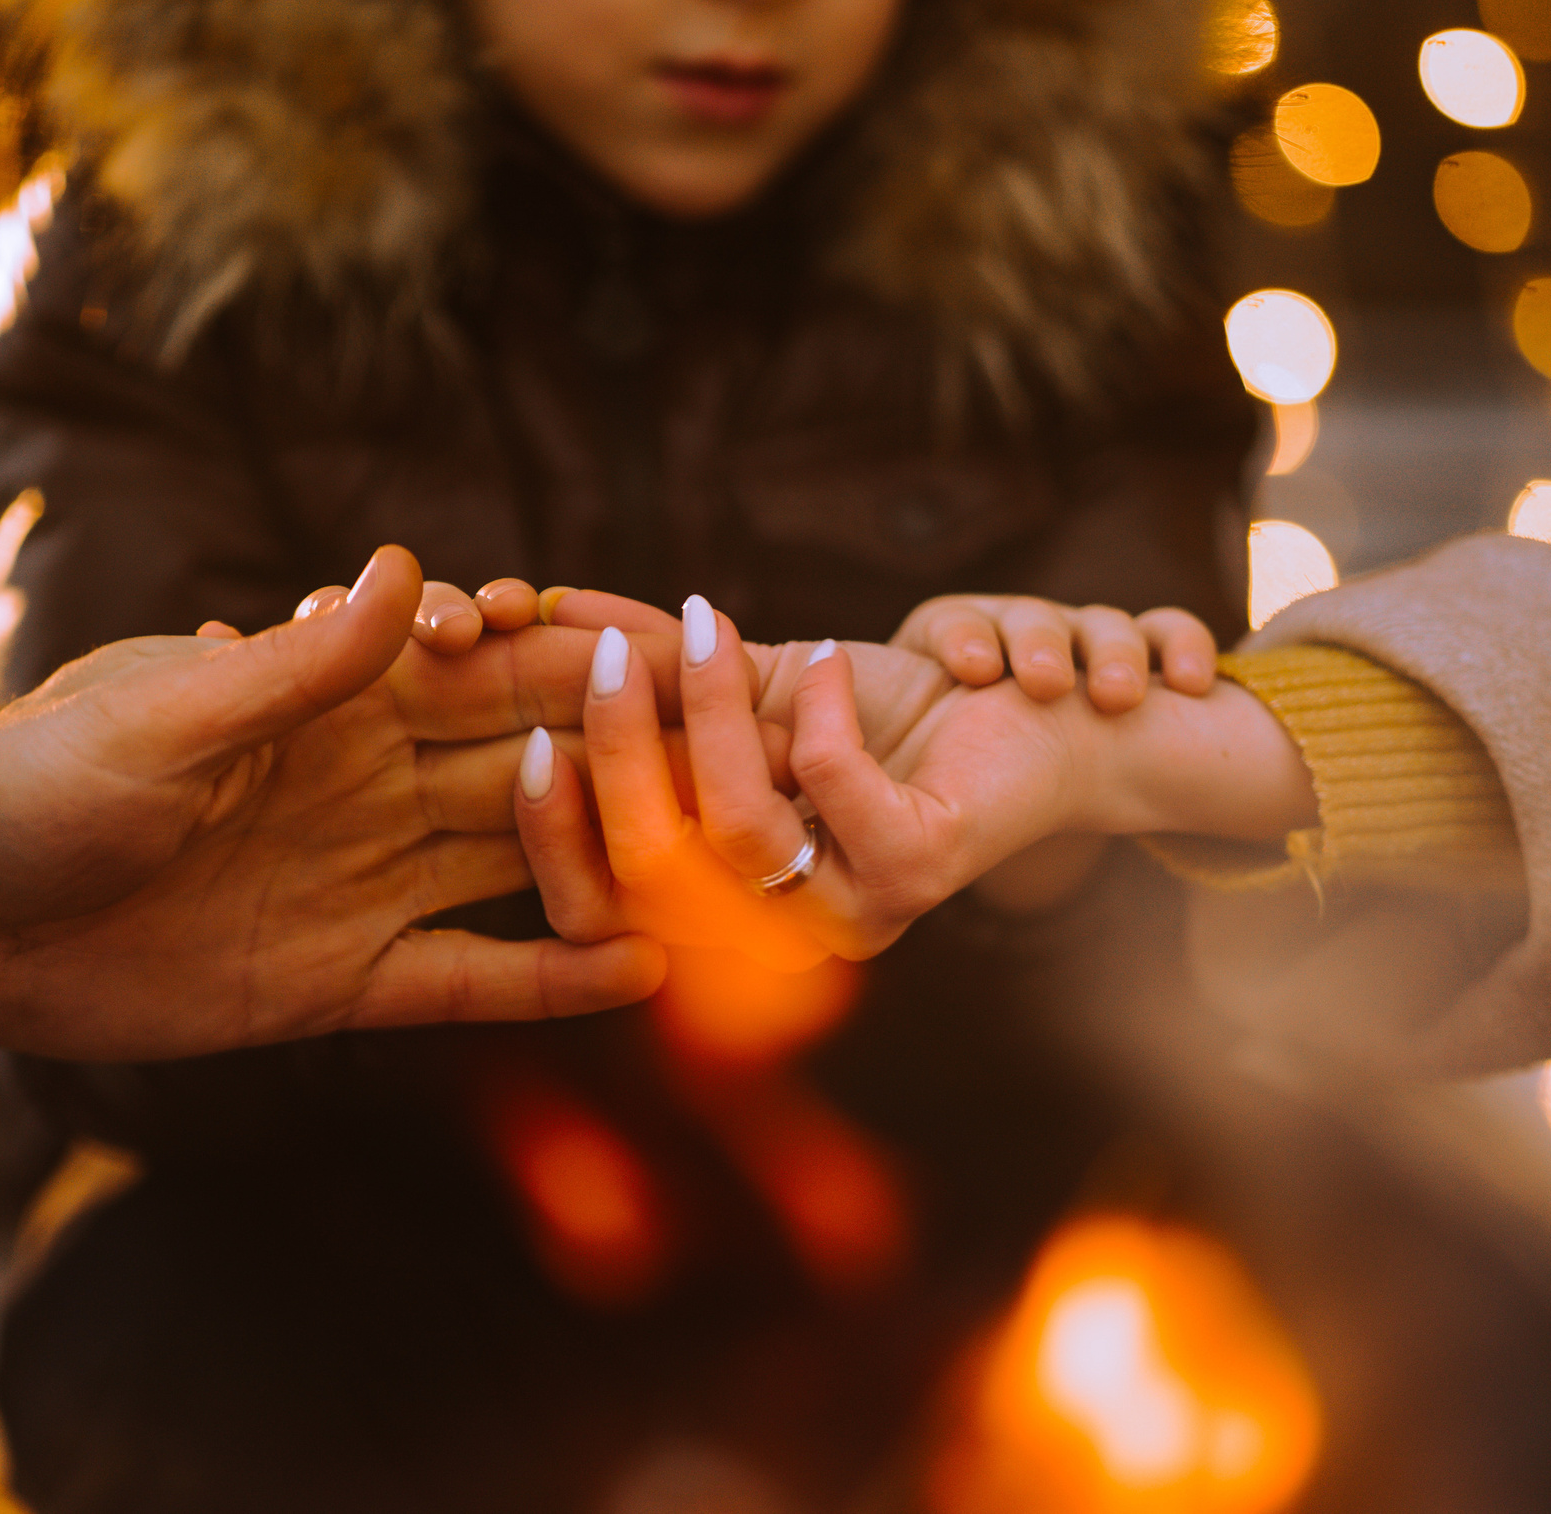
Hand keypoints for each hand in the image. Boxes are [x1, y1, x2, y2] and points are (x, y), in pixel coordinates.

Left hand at [0, 548, 663, 1060]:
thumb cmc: (31, 780)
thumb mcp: (167, 713)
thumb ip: (299, 663)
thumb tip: (410, 572)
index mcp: (335, 698)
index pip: (494, 664)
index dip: (592, 650)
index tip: (694, 637)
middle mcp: (371, 782)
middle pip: (533, 758)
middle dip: (635, 745)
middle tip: (752, 745)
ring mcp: (361, 881)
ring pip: (520, 862)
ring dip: (614, 853)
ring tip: (725, 857)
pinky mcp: (335, 978)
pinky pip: (465, 976)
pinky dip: (548, 976)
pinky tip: (638, 969)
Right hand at [515, 600, 1318, 966]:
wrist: (1023, 716)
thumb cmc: (879, 710)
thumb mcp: (750, 685)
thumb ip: (656, 667)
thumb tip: (549, 613)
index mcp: (720, 911)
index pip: (594, 908)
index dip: (550, 833)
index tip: (528, 738)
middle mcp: (776, 937)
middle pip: (652, 867)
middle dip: (620, 751)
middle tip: (612, 655)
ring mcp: (850, 913)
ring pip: (737, 828)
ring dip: (715, 712)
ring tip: (716, 627)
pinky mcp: (917, 871)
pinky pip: (834, 790)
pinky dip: (817, 712)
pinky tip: (824, 658)